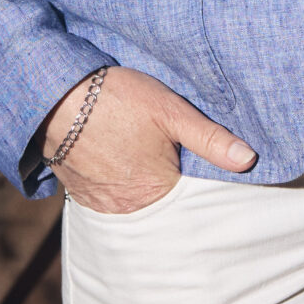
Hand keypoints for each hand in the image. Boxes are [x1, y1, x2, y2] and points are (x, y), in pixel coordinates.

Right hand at [42, 66, 256, 214]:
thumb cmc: (117, 99)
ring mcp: (102, 205)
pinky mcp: (81, 195)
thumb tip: (249, 160)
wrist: (55, 95)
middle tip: (166, 158)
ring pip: (135, 202)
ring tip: (142, 158)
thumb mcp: (171, 111)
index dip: (195, 180)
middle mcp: (129, 208)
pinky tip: (120, 162)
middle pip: (162, 203)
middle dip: (169, 185)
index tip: (197, 167)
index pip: (190, 198)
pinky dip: (119, 186)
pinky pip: (110, 198)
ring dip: (141, 186)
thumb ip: (210, 139)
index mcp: (157, 192)